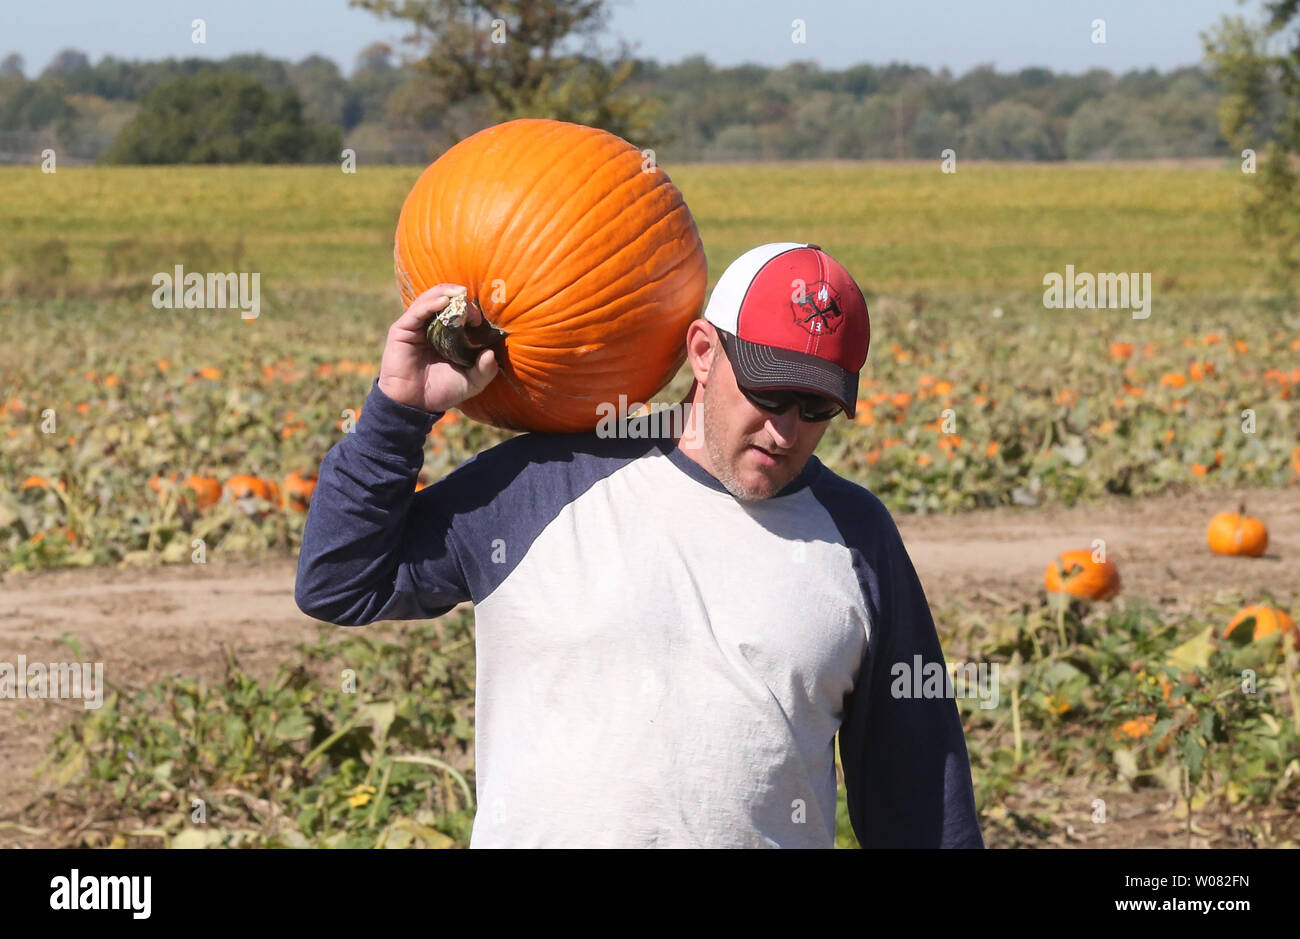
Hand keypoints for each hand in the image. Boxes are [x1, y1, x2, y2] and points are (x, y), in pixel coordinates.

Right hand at [377, 284, 499, 412]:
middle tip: (472, 308)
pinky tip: (443, 301)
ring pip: (431, 299)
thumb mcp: (470, 383)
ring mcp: (417, 326)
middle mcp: (433, 327)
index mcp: (449, 335)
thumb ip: (484, 371)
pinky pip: (417, 310)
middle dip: (461, 300)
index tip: (480, 320)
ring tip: (459, 293)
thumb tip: (492, 354)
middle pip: (446, 300)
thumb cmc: (441, 392)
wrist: (415, 405)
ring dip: (446, 293)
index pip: (461, 313)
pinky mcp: (403, 329)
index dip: (472, 311)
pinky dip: (430, 302)